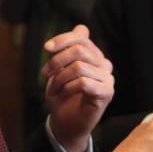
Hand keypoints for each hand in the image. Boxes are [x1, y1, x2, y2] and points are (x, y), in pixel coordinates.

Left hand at [43, 25, 113, 151]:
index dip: (63, 39)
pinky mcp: (107, 93)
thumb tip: (82, 27)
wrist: (65, 124)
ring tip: (53, 89)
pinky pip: (84, 83)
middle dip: (57, 61)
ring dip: (60, 78)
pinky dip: (67, 88)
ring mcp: (108, 78)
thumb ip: (68, 50)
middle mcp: (104, 64)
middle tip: (44, 74)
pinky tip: (62, 94)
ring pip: (80, 66)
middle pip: (80, 50)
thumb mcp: (59, 70)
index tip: (46, 48)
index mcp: (93, 55)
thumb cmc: (62, 96)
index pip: (82, 37)